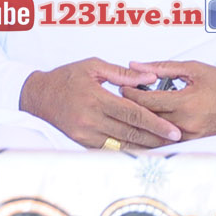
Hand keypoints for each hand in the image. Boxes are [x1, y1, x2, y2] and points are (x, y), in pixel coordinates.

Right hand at [19, 58, 177, 148]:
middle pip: (131, 132)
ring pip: (122, 143)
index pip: (133, 113)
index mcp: (96, 97)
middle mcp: (91, 118)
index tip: (173, 130)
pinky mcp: (82, 142)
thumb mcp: (93, 66)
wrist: (38, 96)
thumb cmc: (66, 77)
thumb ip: (123, 74)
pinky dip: (128, 148)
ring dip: (145, 145)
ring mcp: (85, 133)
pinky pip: (110, 148)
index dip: (156, 123)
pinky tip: (142, 147)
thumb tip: (151, 78)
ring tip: (165, 144)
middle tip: (176, 138)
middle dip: (156, 137)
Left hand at [121, 60, 215, 139]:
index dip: (130, 94)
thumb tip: (136, 65)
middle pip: (148, 119)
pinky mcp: (194, 144)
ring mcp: (191, 137)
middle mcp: (187, 123)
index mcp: (186, 102)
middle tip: (118, 100)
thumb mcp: (194, 69)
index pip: (148, 101)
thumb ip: (162, 67)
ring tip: (125, 116)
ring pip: (155, 135)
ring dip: (139, 126)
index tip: (121, 87)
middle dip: (131, 109)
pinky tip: (142, 130)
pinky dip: (153, 136)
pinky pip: (167, 142)